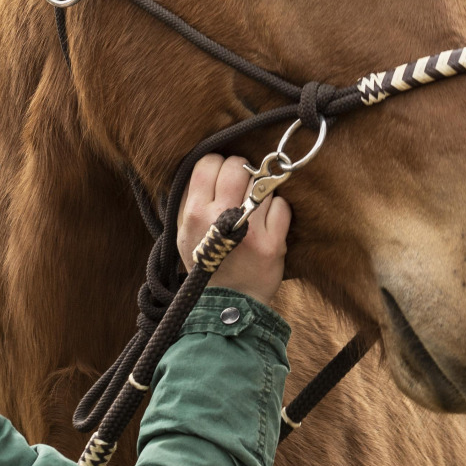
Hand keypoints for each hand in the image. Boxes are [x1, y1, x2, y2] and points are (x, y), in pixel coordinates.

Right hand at [176, 153, 290, 306]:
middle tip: (242, 189)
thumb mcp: (184, 232)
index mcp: (194, 213)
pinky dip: (277, 210)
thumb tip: (206, 166)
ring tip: (253, 210)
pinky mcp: (272, 243)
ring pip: (262, 184)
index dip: (218, 165)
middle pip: (238, 166)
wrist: (228, 303)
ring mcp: (249, 230)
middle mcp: (220, 218)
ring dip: (261, 193)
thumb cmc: (206, 263)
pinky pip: (281, 205)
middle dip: (243, 173)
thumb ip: (189, 199)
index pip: (208, 162)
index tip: (223, 178)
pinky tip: (267, 223)